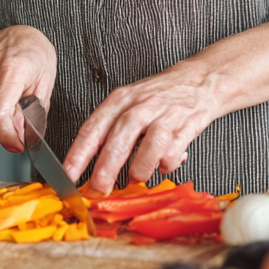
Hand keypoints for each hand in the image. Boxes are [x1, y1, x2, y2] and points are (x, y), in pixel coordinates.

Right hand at [0, 22, 56, 152]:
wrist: (8, 33)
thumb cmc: (31, 50)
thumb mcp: (47, 76)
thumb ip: (38, 108)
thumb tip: (29, 136)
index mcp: (14, 67)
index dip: (8, 136)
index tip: (19, 144)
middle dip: (7, 133)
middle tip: (21, 126)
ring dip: (0, 121)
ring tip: (13, 104)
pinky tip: (0, 96)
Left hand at [62, 64, 217, 193]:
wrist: (200, 80)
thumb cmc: (160, 95)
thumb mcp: (130, 102)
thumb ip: (112, 129)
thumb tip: (89, 165)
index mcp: (120, 99)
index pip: (93, 127)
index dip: (78, 153)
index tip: (68, 174)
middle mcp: (140, 106)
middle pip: (118, 138)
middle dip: (106, 168)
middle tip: (98, 188)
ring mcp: (163, 116)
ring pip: (148, 146)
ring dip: (140, 168)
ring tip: (137, 177)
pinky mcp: (185, 126)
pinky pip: (172, 152)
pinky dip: (166, 165)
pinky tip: (163, 163)